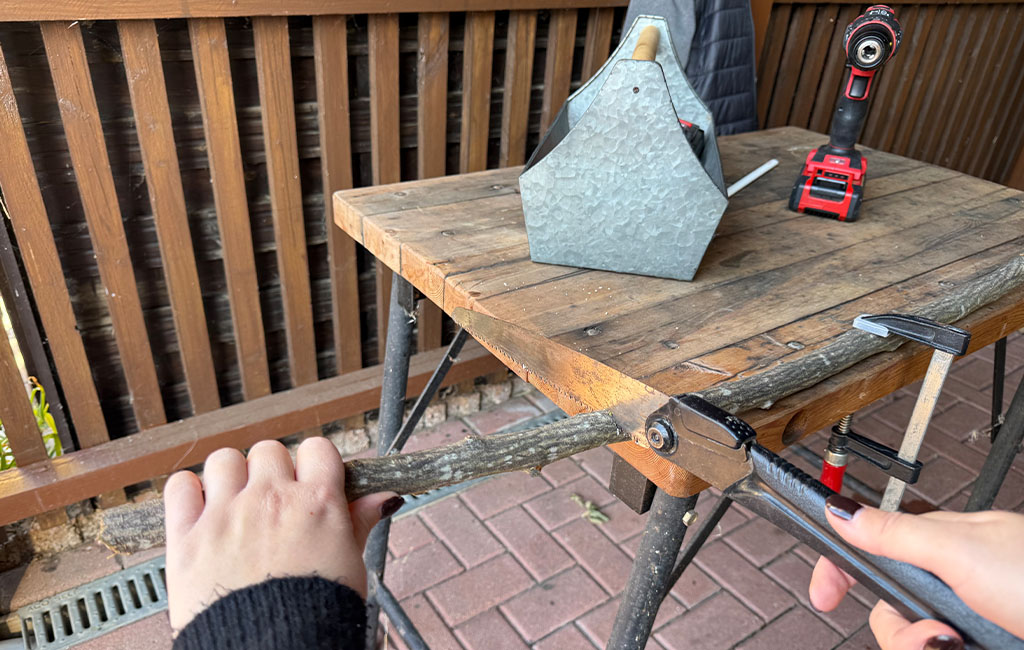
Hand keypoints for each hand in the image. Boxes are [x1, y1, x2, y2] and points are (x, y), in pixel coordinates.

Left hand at [164, 437, 401, 631]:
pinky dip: (188, 492)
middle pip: (269, 451)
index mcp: (315, 503)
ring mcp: (226, 514)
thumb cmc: (316, 617)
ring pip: (224, 460)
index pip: (317, 449)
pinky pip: (179, 485)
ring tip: (234, 505)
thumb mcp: (351, 563)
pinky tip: (200, 510)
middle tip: (272, 504)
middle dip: (271, 472)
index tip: (308, 483)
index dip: (314, 465)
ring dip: (230, 476)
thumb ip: (360, 520)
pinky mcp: (187, 537)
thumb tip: (383, 497)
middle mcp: (270, 499)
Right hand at [809, 494, 1023, 649]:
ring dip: (927, 648)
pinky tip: (972, 648)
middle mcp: (950, 586)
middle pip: (889, 614)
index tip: (823, 594)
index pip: (871, 550)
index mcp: (940, 547)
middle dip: (904, 633)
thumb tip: (841, 511)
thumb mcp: (963, 553)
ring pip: (913, 642)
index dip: (841, 570)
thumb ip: (895, 534)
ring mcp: (966, 621)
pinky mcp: (976, 643)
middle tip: (939, 634)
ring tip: (964, 645)